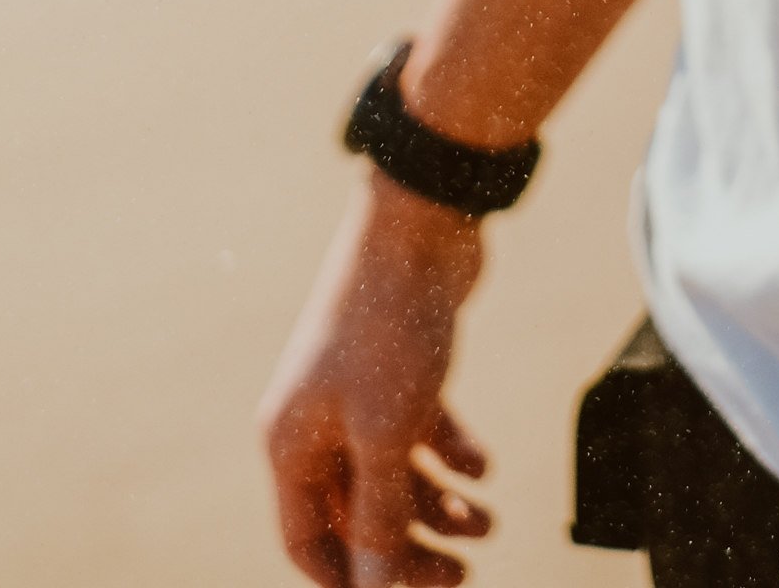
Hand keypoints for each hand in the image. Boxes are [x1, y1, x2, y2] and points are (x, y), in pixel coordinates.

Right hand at [259, 173, 492, 585]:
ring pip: (394, 475)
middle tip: (463, 575)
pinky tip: (483, 467)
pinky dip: (451, 453)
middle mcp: (316, 422)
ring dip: (439, 506)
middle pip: (357, 514)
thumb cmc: (390, 330)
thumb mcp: (385, 435)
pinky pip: (420, 432)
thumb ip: (377, 517)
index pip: (306, 541)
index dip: (349, 580)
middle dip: (406, 550)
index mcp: (290, 443)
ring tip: (489, 523)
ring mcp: (358, 394)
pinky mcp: (400, 368)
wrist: (422, 227)